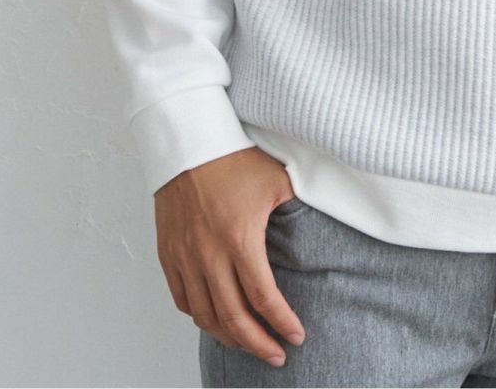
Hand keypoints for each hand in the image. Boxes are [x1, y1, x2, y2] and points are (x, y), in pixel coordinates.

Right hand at [154, 145, 306, 366]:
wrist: (188, 139)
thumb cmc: (235, 155)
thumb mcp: (278, 177)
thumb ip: (301, 204)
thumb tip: (328, 215)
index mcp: (240, 239)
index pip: (264, 298)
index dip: (282, 323)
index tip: (297, 336)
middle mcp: (208, 254)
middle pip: (233, 319)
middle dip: (259, 344)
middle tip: (278, 355)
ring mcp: (185, 256)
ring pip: (204, 315)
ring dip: (228, 336)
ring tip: (249, 342)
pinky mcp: (168, 252)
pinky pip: (181, 298)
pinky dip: (199, 316)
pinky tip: (215, 319)